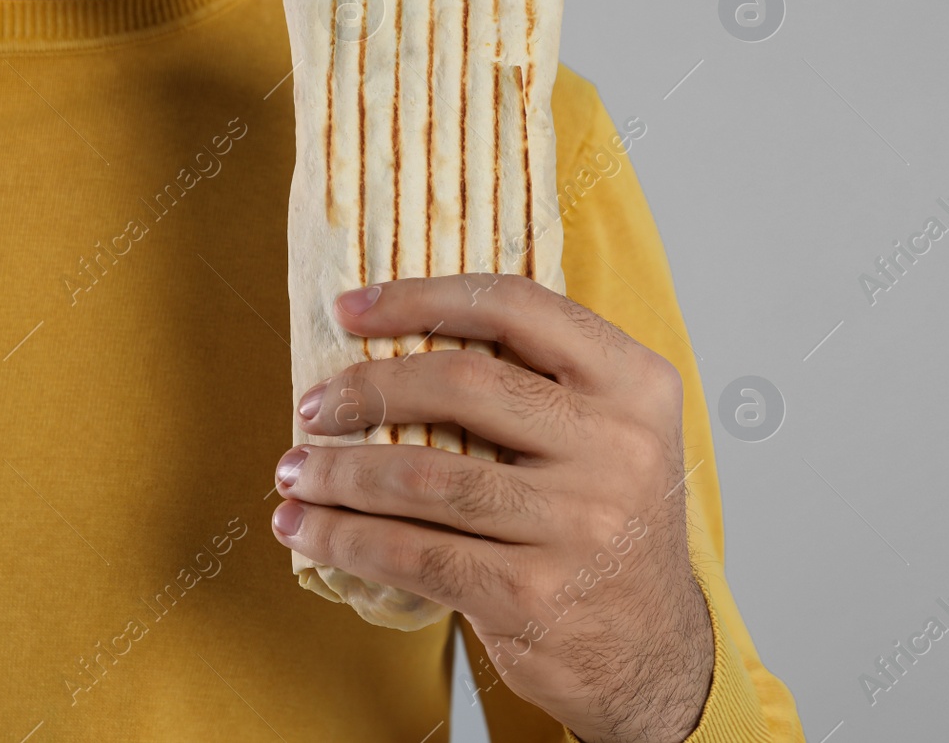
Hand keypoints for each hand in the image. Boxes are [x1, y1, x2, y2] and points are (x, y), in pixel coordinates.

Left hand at [271, 274, 713, 742]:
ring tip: (296, 471)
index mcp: (636, 383)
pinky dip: (346, 539)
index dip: (421, 298)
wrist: (652, 649)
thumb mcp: (610, 433)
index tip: (350, 308)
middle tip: (314, 407)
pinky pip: (413, 554)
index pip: (518, 307)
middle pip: (462, 384)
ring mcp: (578, 524)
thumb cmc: (607, 522)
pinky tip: (309, 530)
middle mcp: (617, 446)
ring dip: (340, 474)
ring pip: (424, 479)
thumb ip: (540, 381)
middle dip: (367, 390)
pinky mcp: (531, 594)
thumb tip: (397, 338)